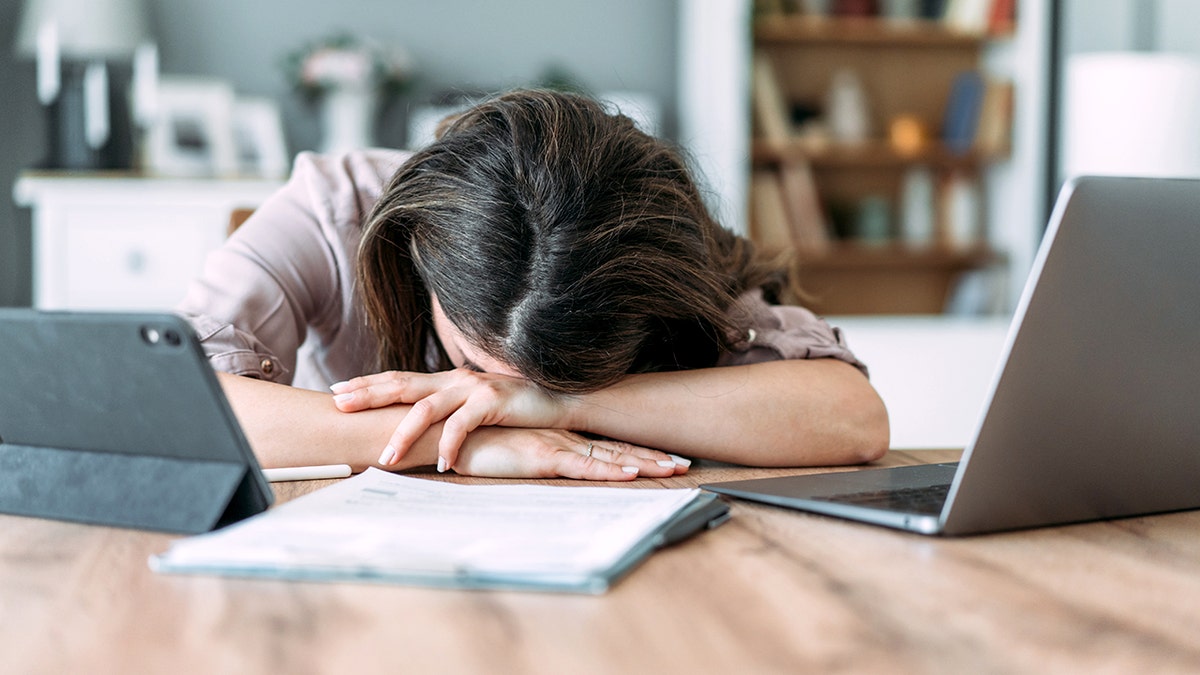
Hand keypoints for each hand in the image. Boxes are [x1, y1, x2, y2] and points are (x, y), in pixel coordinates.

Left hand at [332, 368, 572, 470]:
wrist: (560, 400)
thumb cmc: (517, 410)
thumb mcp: (477, 407)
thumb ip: (451, 410)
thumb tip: (423, 427)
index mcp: (448, 379)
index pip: (401, 378)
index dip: (369, 383)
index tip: (339, 390)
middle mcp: (456, 379)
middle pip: (403, 385)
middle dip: (369, 395)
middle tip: (339, 405)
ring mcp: (473, 388)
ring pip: (427, 409)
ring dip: (404, 435)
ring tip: (386, 459)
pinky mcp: (492, 401)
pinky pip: (462, 426)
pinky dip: (449, 446)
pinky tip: (442, 465)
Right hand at [420, 427, 690, 480]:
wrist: (447, 434)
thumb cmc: (473, 441)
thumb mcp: (507, 447)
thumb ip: (526, 451)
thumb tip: (540, 461)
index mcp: (558, 435)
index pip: (605, 444)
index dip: (635, 449)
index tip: (663, 455)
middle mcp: (563, 438)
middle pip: (617, 449)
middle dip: (652, 457)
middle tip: (684, 462)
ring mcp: (556, 446)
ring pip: (609, 457)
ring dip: (644, 464)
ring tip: (673, 469)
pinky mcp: (541, 457)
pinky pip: (583, 467)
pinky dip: (609, 472)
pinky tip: (632, 475)